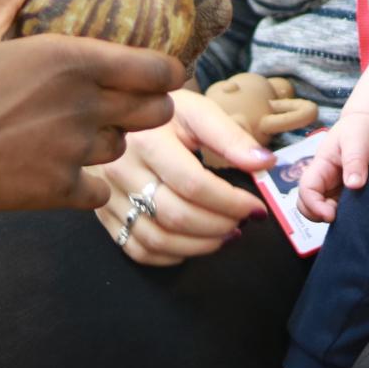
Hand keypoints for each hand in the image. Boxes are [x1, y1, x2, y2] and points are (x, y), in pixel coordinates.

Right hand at [0, 0, 183, 224]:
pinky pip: (99, 192)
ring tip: (89, 132)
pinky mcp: (61, 189)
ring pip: (125, 147)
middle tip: (134, 100)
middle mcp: (86, 105)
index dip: (168, 70)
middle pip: (157, 111)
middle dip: (153, 105)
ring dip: (115, 140)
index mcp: (73, 60)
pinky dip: (90, 185)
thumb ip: (3, 0)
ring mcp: (76, 150)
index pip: (156, 68)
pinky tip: (69, 174)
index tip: (164, 70)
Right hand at [90, 88, 273, 266]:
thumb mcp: (197, 111)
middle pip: (175, 216)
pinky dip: (170, 256)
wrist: (115, 113)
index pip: (193, 184)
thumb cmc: (164, 113)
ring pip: (156, 239)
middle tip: (242, 223)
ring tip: (224, 234)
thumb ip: (231, 136)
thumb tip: (265, 163)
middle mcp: (120, 170)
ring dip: (199, 246)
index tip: (256, 208)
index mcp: (146, 140)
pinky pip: (136, 249)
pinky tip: (192, 242)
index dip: (231, 202)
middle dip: (218, 226)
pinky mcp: (103, 215)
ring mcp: (108, 196)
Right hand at [297, 111, 368, 222]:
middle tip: (341, 219)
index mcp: (321, 165)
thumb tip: (353, 185)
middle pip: (308, 204)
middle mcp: (325, 180)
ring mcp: (336, 189)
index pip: (306, 189)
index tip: (330, 215)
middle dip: (318, 215)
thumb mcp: (358, 140)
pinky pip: (343, 211)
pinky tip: (362, 216)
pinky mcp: (350, 195)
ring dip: (336, 218)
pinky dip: (348, 217)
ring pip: (325, 210)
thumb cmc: (363, 128)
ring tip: (355, 217)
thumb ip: (355, 161)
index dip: (313, 205)